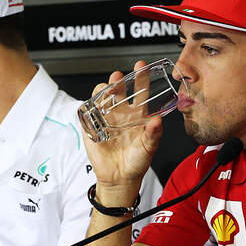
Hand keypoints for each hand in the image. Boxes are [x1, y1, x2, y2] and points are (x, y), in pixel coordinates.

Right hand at [82, 61, 163, 189]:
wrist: (120, 178)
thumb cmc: (137, 162)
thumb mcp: (149, 148)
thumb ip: (153, 134)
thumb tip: (158, 121)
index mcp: (137, 116)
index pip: (140, 92)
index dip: (141, 78)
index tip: (141, 66)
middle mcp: (121, 114)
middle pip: (117, 91)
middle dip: (116, 81)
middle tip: (118, 77)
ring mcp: (106, 119)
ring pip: (101, 98)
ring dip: (102, 91)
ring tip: (106, 92)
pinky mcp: (92, 127)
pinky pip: (87, 112)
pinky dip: (88, 107)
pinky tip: (93, 106)